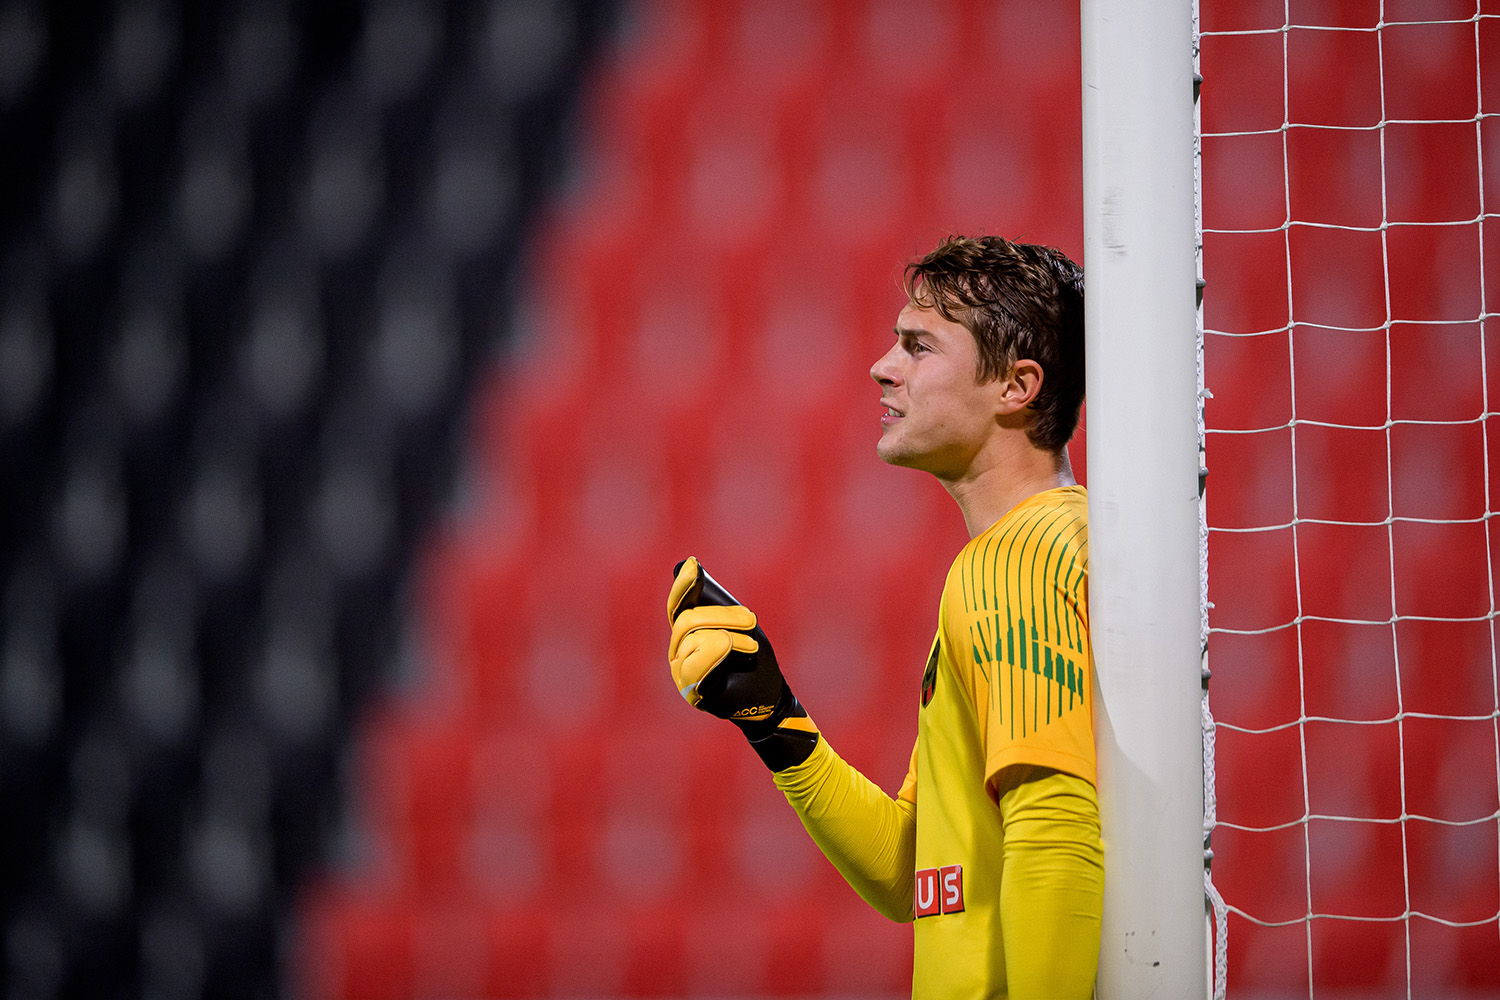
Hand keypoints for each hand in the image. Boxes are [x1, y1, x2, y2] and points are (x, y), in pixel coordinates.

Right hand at [668, 556, 784, 722]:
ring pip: (695, 639)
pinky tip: (742, 650)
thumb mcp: (739, 623)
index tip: (693, 565)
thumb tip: (687, 565)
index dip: (683, 586)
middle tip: (751, 619)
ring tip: (752, 645)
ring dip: (730, 636)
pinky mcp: (691, 692)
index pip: (677, 606)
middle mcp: (678, 651)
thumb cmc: (753, 658)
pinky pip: (697, 665)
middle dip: (722, 615)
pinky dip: (722, 650)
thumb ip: (716, 602)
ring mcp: (680, 673)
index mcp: (687, 633)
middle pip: (687, 620)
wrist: (770, 696)